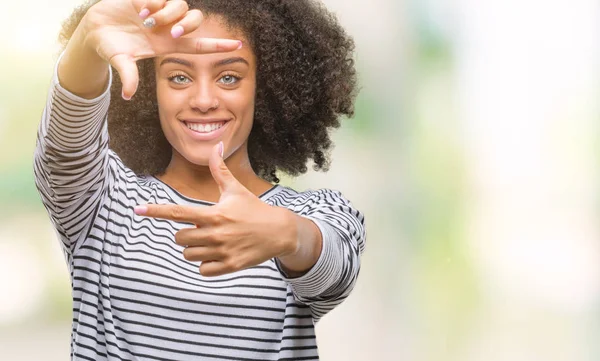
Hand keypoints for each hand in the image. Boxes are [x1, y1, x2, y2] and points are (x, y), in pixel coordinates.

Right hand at [77, 0, 240, 98]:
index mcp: (167, 45)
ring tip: (146, 20)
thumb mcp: (120, 61)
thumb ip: (128, 76)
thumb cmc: (110, 47)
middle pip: (195, 21)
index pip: (199, 45)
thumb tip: (128, 96)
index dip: (219, 45)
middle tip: (171, 32)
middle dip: (187, 25)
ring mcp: (160, 11)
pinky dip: (155, 3)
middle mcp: (168, 27)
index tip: (239, 45)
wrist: (94, 28)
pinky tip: (139, 9)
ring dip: (167, 14)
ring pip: (181, 6)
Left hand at [134, 143, 298, 276]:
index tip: (138, 210)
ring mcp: (222, 251)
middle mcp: (215, 233)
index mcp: (213, 213)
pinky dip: (206, 264)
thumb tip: (215, 147)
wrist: (280, 231)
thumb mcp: (236, 190)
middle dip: (186, 234)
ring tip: (212, 242)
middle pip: (179, 238)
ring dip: (195, 249)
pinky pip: (202, 270)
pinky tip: (218, 255)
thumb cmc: (254, 209)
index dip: (156, 211)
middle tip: (202, 229)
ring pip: (189, 255)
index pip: (178, 212)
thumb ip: (219, 170)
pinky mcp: (230, 266)